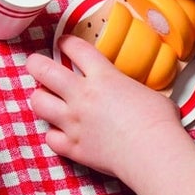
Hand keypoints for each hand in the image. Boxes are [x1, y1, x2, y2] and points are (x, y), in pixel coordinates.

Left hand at [26, 36, 185, 182]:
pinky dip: (54, 135)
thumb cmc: (159, 122)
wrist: (152, 152)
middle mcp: (82, 96)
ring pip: (38, 103)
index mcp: (103, 77)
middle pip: (44, 71)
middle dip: (36, 64)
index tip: (63, 42)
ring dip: (40, 99)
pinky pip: (51, 138)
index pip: (76, 49)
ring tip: (45, 99)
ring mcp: (74, 122)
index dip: (66, 42)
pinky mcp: (74, 147)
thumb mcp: (147, 92)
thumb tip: (134, 94)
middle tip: (35, 64)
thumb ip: (130, 89)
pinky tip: (60, 134)